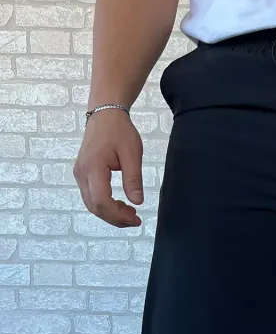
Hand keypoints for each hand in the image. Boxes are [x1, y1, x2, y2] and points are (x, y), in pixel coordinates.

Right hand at [74, 109, 143, 227]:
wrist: (104, 114)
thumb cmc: (119, 130)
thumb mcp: (132, 154)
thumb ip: (133, 178)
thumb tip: (137, 202)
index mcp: (93, 167)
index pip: (101, 200)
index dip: (117, 214)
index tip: (135, 218)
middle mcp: (81, 173)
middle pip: (94, 206)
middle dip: (115, 218)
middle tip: (135, 220)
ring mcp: (79, 174)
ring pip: (91, 204)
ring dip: (110, 214)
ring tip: (129, 214)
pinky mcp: (82, 174)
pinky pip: (91, 197)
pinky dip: (104, 206)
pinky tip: (119, 206)